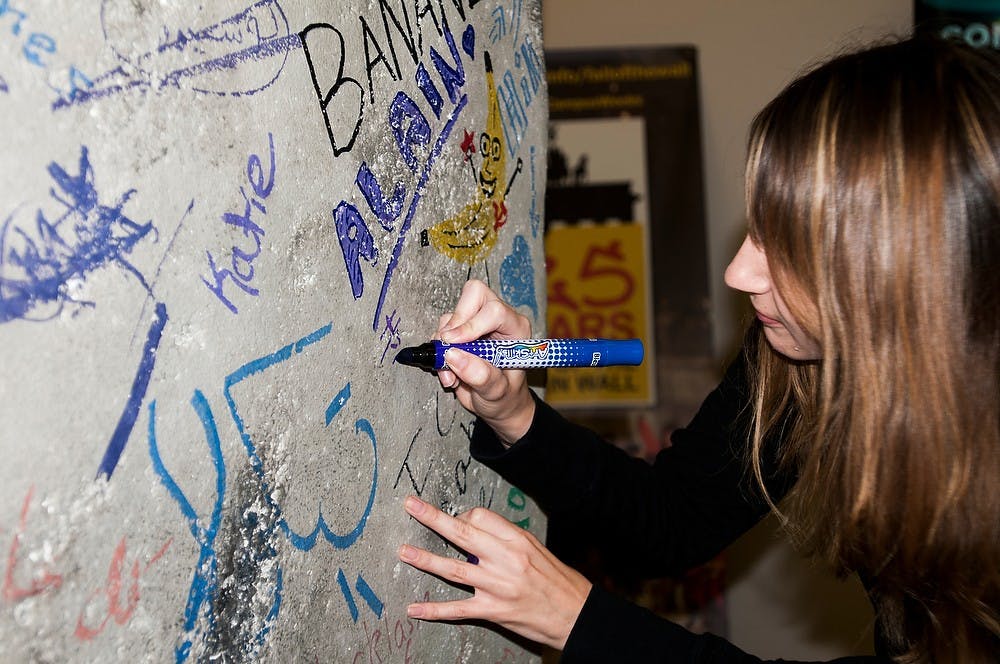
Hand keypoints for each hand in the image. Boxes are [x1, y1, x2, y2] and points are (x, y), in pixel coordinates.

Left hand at [398, 496, 591, 650]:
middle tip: (411, 506)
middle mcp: (504, 560)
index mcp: (516, 540)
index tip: (457, 521)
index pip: (480, 517)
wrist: (575, 613)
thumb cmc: (557, 579)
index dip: (463, 517)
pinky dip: (433, 610)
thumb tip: (474, 529)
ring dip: (425, 559)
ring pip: (453, 569)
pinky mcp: (492, 611)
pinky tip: (414, 608)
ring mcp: (496, 586)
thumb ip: (504, 538)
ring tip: (404, 552)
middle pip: (461, 534)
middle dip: (432, 518)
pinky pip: (457, 609)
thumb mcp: (535, 548)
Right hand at [435, 279, 535, 444]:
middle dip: (456, 321)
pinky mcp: (460, 332)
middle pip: (474, 294)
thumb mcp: (498, 393)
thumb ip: (481, 376)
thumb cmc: (506, 397)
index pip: (494, 310)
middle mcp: (498, 320)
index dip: (471, 324)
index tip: (454, 343)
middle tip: (449, 348)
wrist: (498, 405)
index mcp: (516, 328)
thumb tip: (454, 355)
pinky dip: (439, 352)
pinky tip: (449, 372)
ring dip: (444, 344)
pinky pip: (442, 330)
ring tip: (452, 374)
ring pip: (452, 315)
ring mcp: (477, 323)